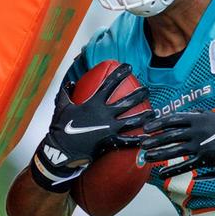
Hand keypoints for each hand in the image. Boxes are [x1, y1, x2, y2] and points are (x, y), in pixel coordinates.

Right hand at [31, 63, 150, 190]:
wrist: (61, 149)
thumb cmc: (60, 127)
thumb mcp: (61, 106)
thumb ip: (66, 92)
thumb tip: (70, 83)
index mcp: (94, 102)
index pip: (110, 83)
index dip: (120, 73)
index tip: (129, 66)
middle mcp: (104, 113)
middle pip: (127, 101)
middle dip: (139, 94)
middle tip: (147, 90)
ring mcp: (109, 128)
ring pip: (132, 121)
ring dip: (144, 116)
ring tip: (154, 113)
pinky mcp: (109, 141)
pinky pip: (126, 141)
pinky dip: (137, 141)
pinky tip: (147, 139)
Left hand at [141, 112, 214, 179]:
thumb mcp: (210, 115)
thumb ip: (194, 115)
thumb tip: (177, 117)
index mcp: (197, 119)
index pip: (172, 120)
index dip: (158, 124)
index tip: (146, 128)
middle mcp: (196, 132)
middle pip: (170, 136)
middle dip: (154, 140)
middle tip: (142, 144)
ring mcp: (199, 146)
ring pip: (174, 151)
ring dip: (159, 154)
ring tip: (147, 157)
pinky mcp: (203, 159)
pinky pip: (185, 166)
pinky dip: (172, 170)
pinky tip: (161, 174)